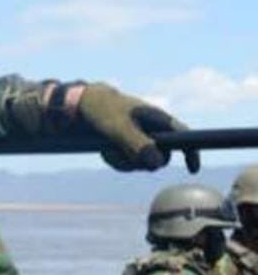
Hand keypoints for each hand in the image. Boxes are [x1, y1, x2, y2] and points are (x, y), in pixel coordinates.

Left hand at [77, 83, 198, 172]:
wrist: (82, 104)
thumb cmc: (103, 109)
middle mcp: (153, 130)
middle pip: (160, 158)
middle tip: (120, 154)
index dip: (191, 153)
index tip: (192, 169)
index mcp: (158, 119)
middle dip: (141, 162)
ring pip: (142, 163)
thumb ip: (137, 143)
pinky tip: (105, 151)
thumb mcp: (118, 126)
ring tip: (108, 149)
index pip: (184, 136)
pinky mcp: (127, 146)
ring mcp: (140, 139)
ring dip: (124, 162)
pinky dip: (117, 161)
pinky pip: (128, 163)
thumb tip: (157, 164)